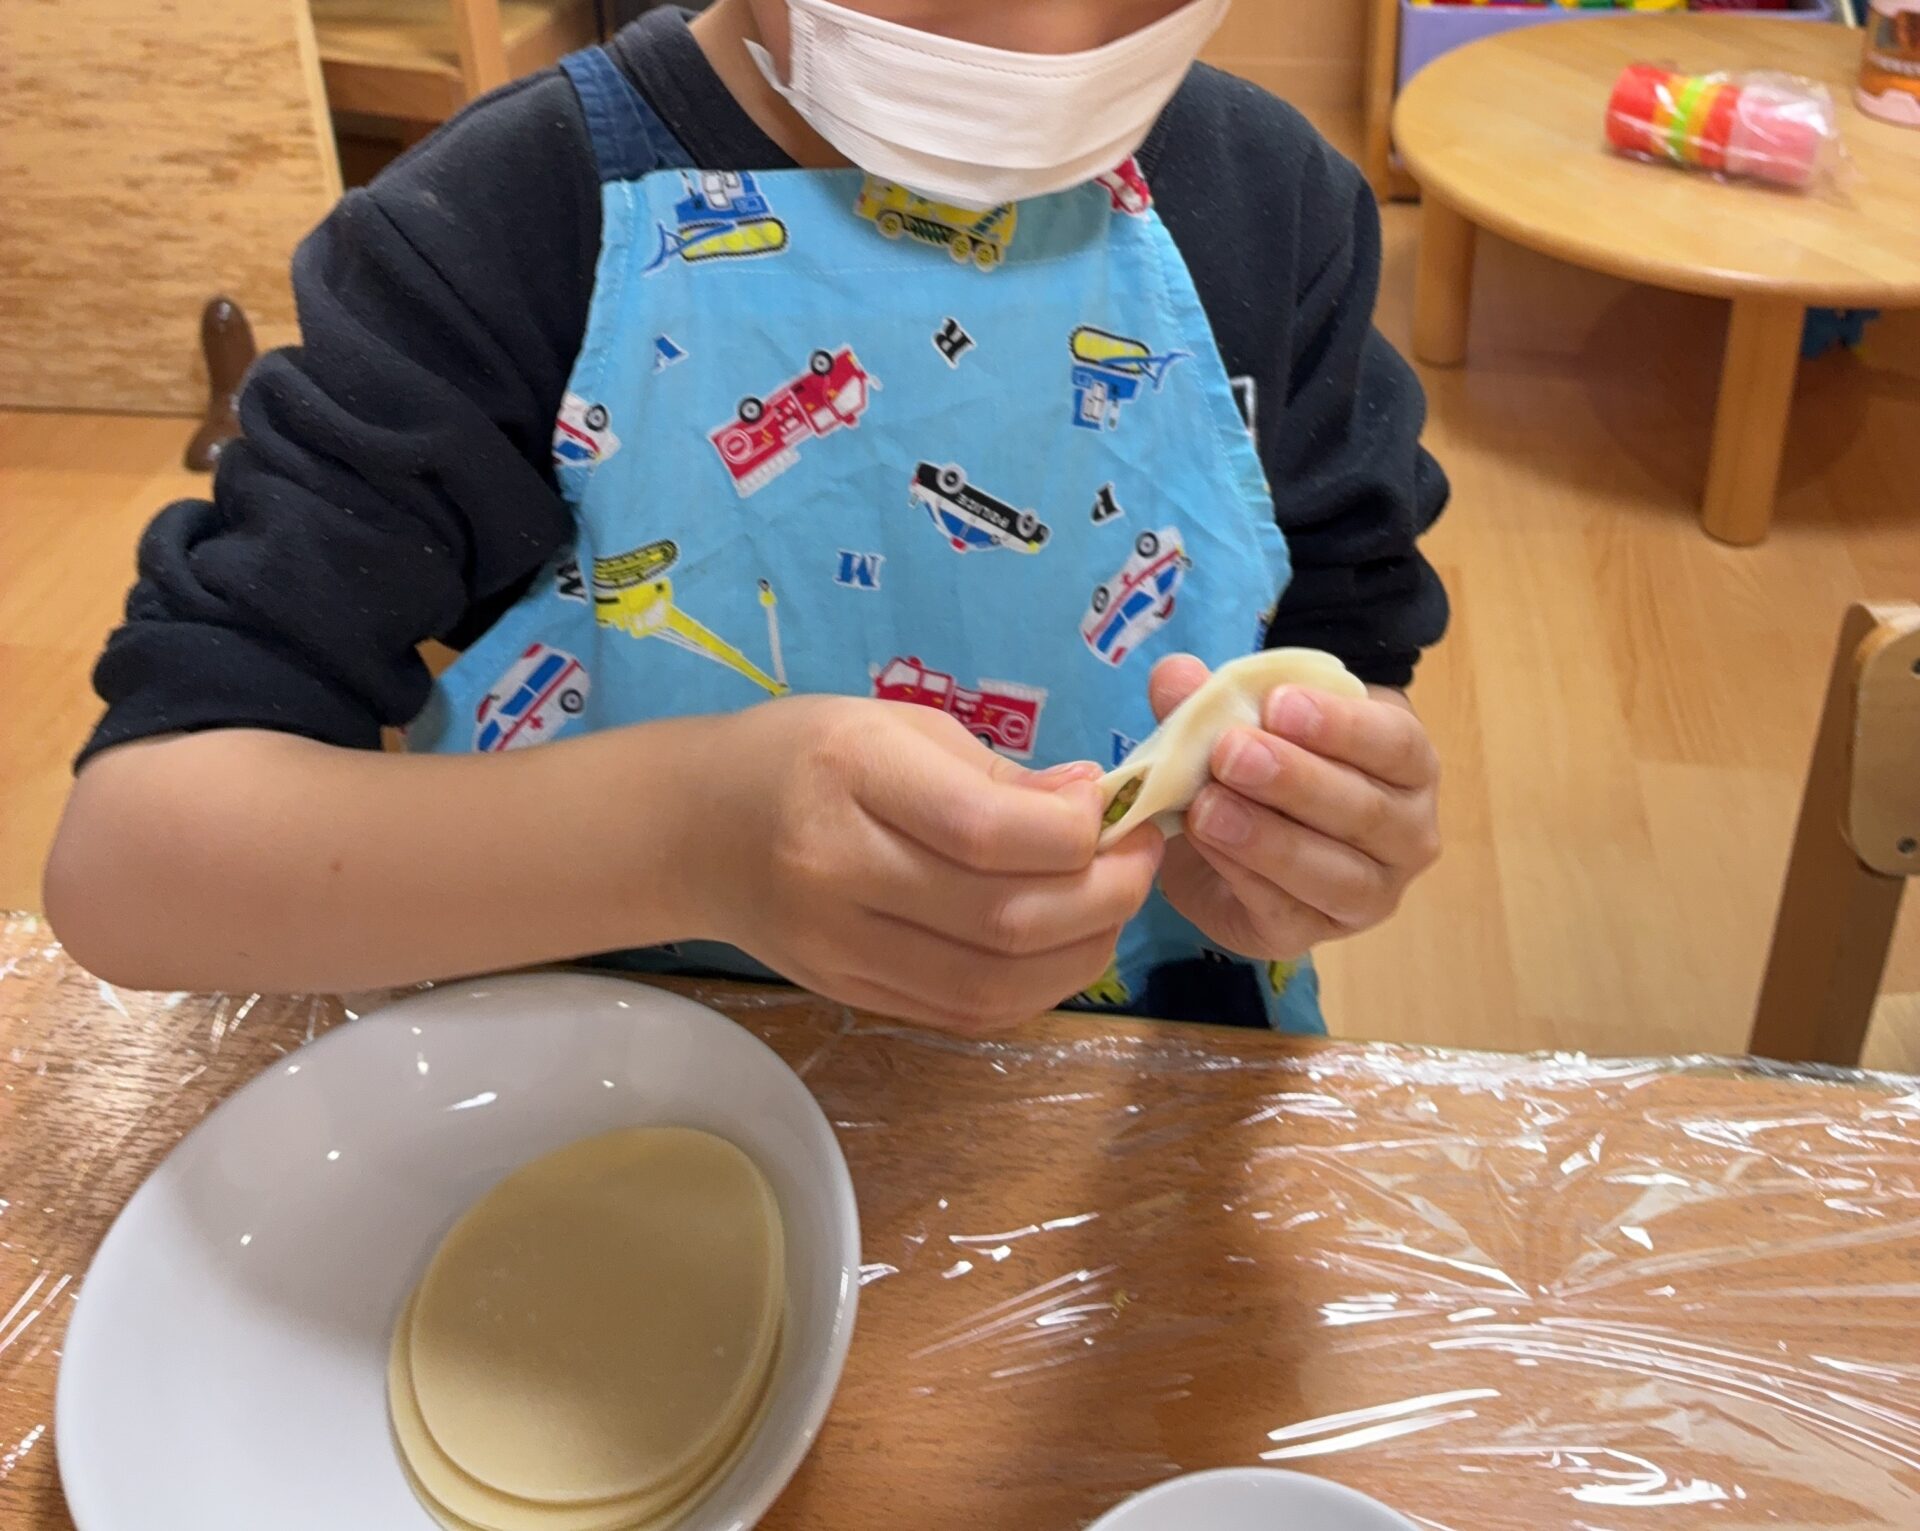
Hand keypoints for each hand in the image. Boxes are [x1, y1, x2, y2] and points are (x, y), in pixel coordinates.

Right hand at [693, 697, 1163, 1034]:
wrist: (691, 830)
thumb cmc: (802, 755)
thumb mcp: (895, 726)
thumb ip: (997, 774)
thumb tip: (1097, 807)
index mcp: (850, 775)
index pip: (987, 830)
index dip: (1078, 830)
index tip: (1117, 807)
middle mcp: (839, 870)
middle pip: (1004, 917)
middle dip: (1104, 895)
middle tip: (1141, 859)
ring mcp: (841, 947)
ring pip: (993, 984)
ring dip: (1082, 952)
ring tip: (1112, 907)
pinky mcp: (851, 993)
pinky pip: (966, 1014)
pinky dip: (1035, 989)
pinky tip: (1062, 949)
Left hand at [1147, 656, 1439, 962]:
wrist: (1231, 840)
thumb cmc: (1261, 767)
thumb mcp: (1239, 722)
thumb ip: (1210, 699)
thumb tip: (1175, 675)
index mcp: (1406, 764)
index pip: (1395, 744)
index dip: (1341, 725)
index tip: (1278, 703)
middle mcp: (1406, 833)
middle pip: (1364, 810)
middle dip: (1294, 780)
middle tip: (1230, 752)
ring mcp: (1371, 893)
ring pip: (1334, 873)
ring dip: (1267, 839)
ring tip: (1208, 808)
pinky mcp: (1316, 933)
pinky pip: (1287, 911)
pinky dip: (1243, 877)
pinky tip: (1205, 846)